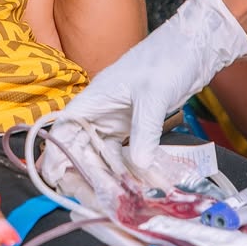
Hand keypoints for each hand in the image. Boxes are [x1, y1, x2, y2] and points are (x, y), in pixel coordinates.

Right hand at [42, 0, 246, 182]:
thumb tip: (138, 166)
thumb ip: (143, 132)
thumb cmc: (167, 61)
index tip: (53, 176)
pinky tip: (133, 184)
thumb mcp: (153, 96)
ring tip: (112, 197)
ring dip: (107, 172)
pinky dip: (127, 167)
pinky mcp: (136, 123)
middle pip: (82, 143)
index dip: (56, 151)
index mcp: (96, 96)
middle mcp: (102, 109)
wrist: (193, 48)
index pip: (66, 126)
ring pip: (103, 150)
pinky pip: (125, 150)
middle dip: (82, 170)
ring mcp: (119, 117)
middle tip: (87, 196)